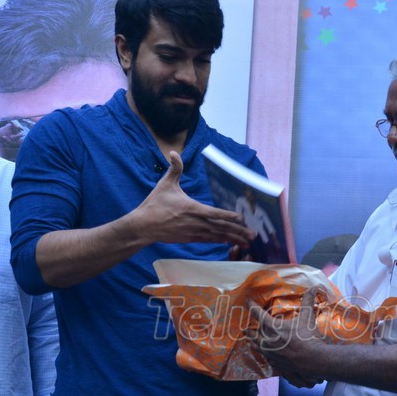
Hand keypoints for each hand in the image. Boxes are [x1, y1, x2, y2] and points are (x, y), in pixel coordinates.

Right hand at [133, 151, 254, 246]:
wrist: (143, 226)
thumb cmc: (154, 205)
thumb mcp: (165, 184)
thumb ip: (174, 169)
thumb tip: (173, 152)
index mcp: (192, 208)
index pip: (214, 213)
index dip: (229, 216)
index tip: (242, 218)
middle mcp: (196, 222)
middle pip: (221, 228)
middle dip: (238, 231)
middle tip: (254, 235)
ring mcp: (194, 232)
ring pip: (218, 236)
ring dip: (234, 239)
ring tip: (248, 242)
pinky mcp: (191, 238)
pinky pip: (210, 240)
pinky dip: (222, 241)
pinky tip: (232, 243)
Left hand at [250, 288, 324, 385]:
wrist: (313, 360)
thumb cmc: (309, 338)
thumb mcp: (308, 318)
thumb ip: (307, 302)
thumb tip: (313, 287)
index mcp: (273, 327)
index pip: (258, 313)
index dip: (251, 306)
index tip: (247, 301)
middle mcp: (268, 340)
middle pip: (253, 332)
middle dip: (249, 328)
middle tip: (245, 327)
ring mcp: (270, 352)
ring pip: (256, 345)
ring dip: (252, 341)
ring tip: (249, 339)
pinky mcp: (274, 362)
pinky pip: (264, 356)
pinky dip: (261, 352)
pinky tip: (263, 352)